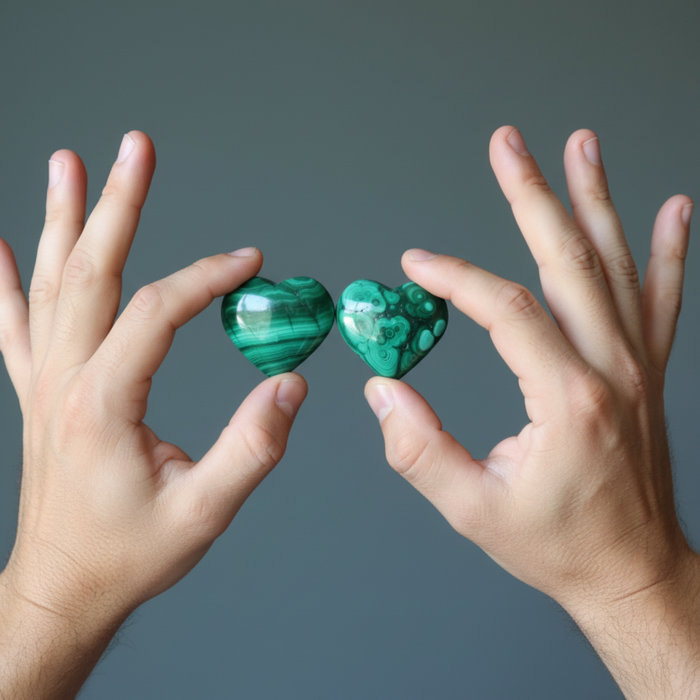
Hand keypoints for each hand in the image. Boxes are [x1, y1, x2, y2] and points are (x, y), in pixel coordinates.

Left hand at [0, 132, 306, 698]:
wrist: (65, 587)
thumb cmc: (130, 554)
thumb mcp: (204, 510)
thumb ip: (253, 447)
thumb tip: (290, 386)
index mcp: (104, 403)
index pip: (157, 312)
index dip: (206, 278)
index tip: (249, 262)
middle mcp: (65, 381)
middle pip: (91, 272)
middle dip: (118, 203)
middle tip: (136, 148)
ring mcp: (45, 383)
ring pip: (50, 284)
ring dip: (60, 220)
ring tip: (66, 164)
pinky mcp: (40, 394)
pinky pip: (13, 324)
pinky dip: (3, 281)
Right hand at [365, 127, 697, 697]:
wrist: (632, 570)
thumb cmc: (559, 546)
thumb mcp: (474, 509)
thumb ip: (419, 450)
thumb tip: (383, 393)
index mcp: (569, 401)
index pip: (507, 310)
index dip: (456, 277)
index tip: (418, 264)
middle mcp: (612, 371)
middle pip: (568, 261)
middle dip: (532, 196)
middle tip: (509, 146)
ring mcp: (637, 366)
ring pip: (617, 266)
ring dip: (596, 200)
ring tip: (581, 148)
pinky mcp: (647, 372)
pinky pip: (662, 300)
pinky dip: (666, 252)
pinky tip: (672, 212)